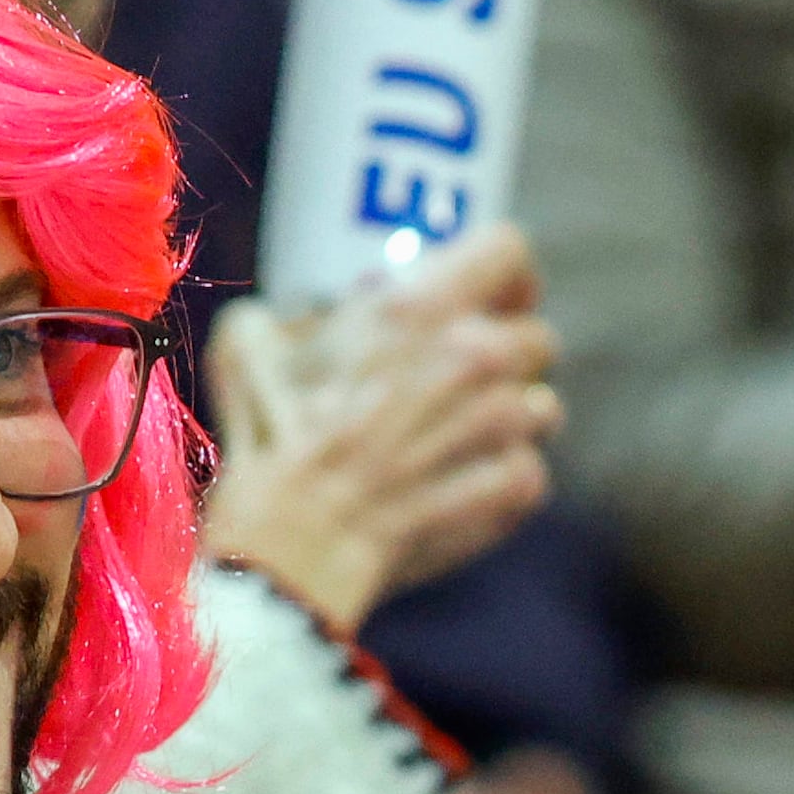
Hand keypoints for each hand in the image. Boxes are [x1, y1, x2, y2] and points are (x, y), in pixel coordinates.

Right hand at [203, 226, 562, 626]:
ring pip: (543, 408)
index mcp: (421, 307)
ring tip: (460, 441)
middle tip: (466, 382)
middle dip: (507, 359)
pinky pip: (530, 471)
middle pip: (538, 337)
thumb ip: (297, 315)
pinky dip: (501, 484)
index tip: (490, 301)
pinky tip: (457, 490)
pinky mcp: (511, 489)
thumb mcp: (250, 344)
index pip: (508, 252)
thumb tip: (312, 318)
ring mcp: (500, 426)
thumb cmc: (268, 438)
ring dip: (510, 423)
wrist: (293, 541)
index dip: (503, 277)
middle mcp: (474, 356)